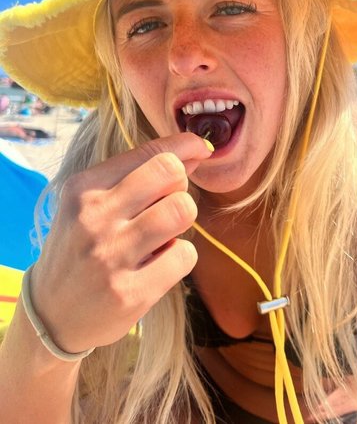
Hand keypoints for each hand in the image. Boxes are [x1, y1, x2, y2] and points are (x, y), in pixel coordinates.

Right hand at [29, 133, 211, 353]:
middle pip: (171, 174)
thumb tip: (195, 151)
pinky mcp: (131, 293)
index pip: (150, 152)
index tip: (201, 148)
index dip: (185, 145)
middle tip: (167, 204)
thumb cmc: (81, 249)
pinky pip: (186, 255)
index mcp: (84, 188)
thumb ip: (140, 175)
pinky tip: (157, 265)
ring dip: (182, 221)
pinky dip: (180, 257)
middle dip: (180, 185)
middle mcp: (93, 217)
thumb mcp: (93, 204)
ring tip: (162, 235)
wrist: (51, 314)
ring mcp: (111, 256)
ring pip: (182, 210)